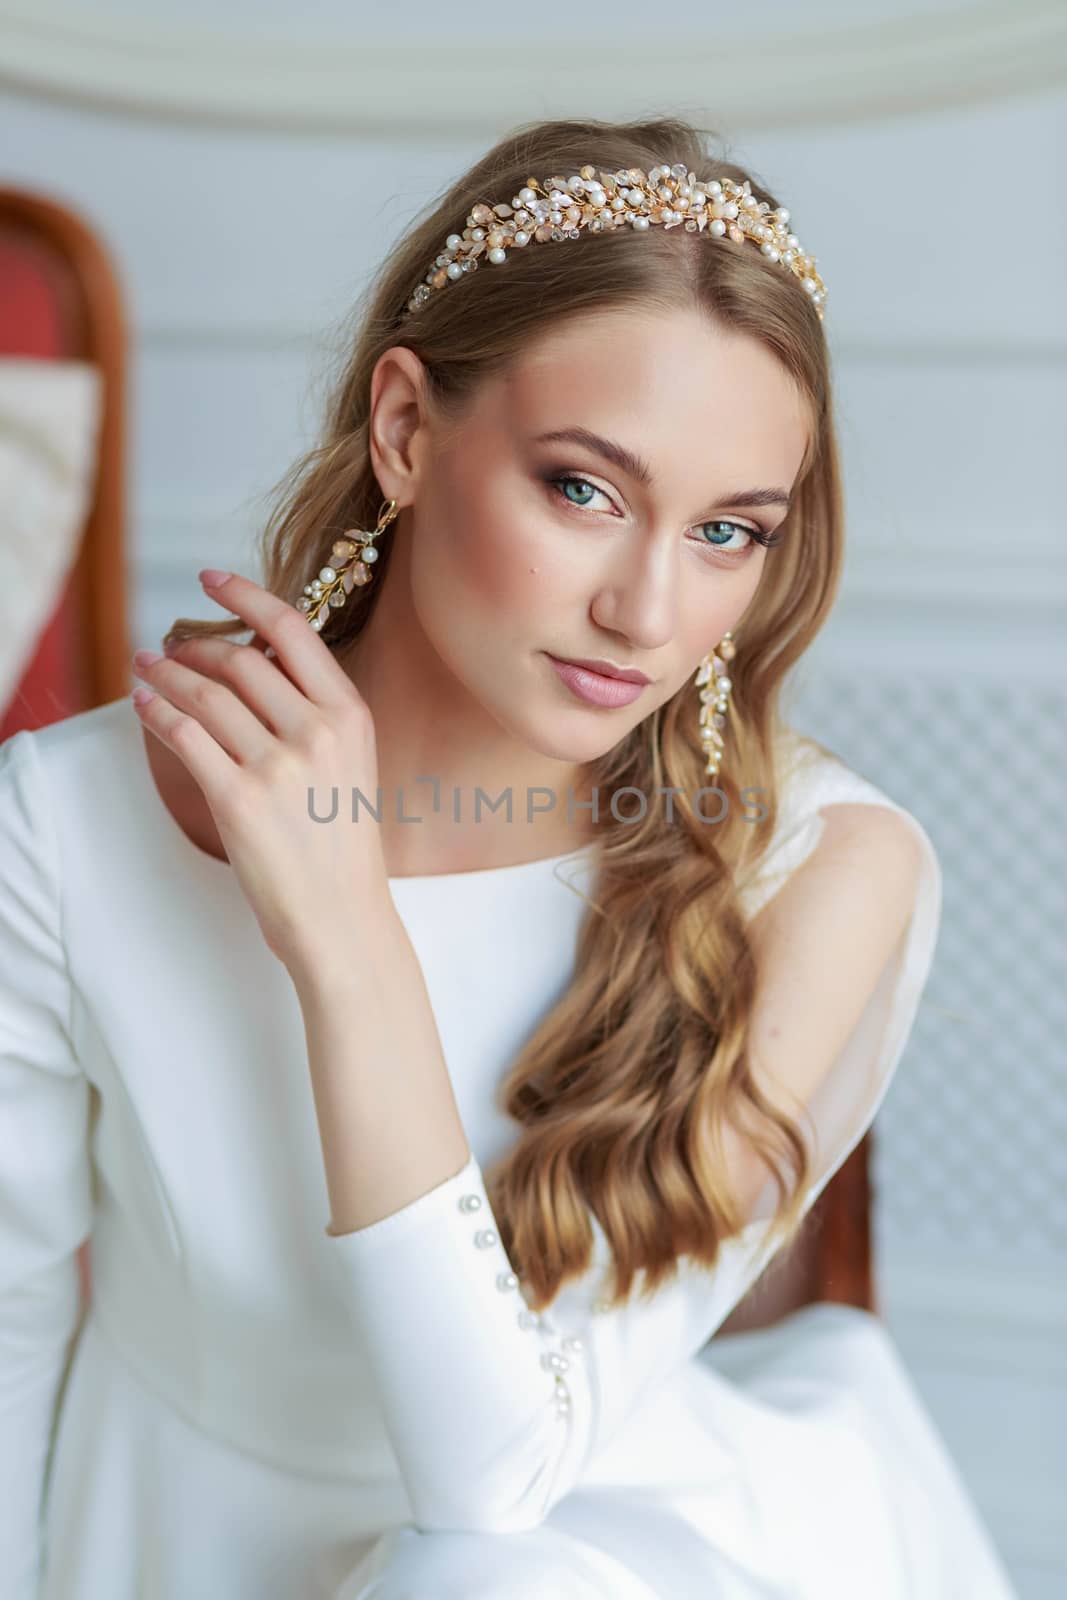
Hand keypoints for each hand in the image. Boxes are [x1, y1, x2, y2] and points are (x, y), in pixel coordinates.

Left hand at [131, 570, 387, 977]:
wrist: (341, 913)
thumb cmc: (340, 839)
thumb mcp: (348, 762)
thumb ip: (313, 709)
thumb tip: (254, 657)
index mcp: (350, 713)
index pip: (293, 630)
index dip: (246, 596)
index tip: (212, 579)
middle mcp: (317, 731)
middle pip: (241, 660)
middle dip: (194, 646)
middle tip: (167, 645)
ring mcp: (278, 764)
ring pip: (205, 694)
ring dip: (165, 673)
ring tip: (145, 667)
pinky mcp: (238, 798)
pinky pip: (184, 735)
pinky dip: (156, 712)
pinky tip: (143, 704)